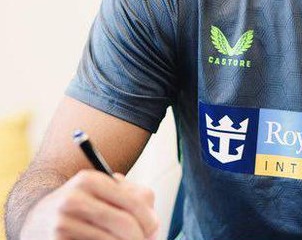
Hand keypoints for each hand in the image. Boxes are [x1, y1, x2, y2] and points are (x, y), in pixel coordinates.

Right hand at [20, 170, 159, 239]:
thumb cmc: (81, 205)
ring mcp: (62, 223)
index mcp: (91, 180)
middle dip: (141, 238)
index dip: (150, 220)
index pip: (134, 202)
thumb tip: (154, 223)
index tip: (154, 230)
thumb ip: (133, 197)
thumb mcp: (103, 191)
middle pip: (125, 224)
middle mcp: (74, 199)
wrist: (35, 219)